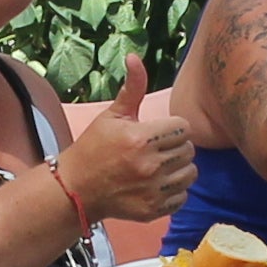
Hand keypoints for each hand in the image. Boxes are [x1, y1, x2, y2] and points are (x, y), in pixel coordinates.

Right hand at [56, 54, 196, 223]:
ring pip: (190, 172)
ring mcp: (152, 189)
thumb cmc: (94, 147)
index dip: (172, 127)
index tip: (158, 132)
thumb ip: (133, 87)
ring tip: (161, 166)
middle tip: (158, 149)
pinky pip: (183, 196)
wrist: (76, 188)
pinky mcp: (153, 209)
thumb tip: (134, 56)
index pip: (183, 127)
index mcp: (140, 137)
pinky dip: (175, 191)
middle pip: (189, 149)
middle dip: (176, 147)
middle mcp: (149, 164)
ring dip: (179, 168)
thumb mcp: (112, 115)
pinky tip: (158, 184)